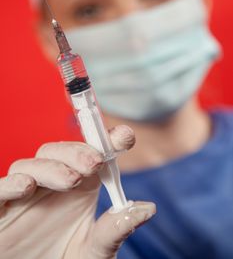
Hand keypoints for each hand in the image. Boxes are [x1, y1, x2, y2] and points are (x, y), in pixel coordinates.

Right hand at [0, 125, 155, 258]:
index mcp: (78, 186)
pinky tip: (26, 186)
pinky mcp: (1, 210)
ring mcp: (25, 195)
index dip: (106, 140)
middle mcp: (51, 184)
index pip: (89, 153)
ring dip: (51, 167)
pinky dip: (10, 183)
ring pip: (31, 164)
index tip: (124, 137)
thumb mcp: (95, 250)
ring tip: (71, 180)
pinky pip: (0, 189)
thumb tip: (147, 208)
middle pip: (58, 151)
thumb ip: (115, 230)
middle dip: (77, 152)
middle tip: (95, 163)